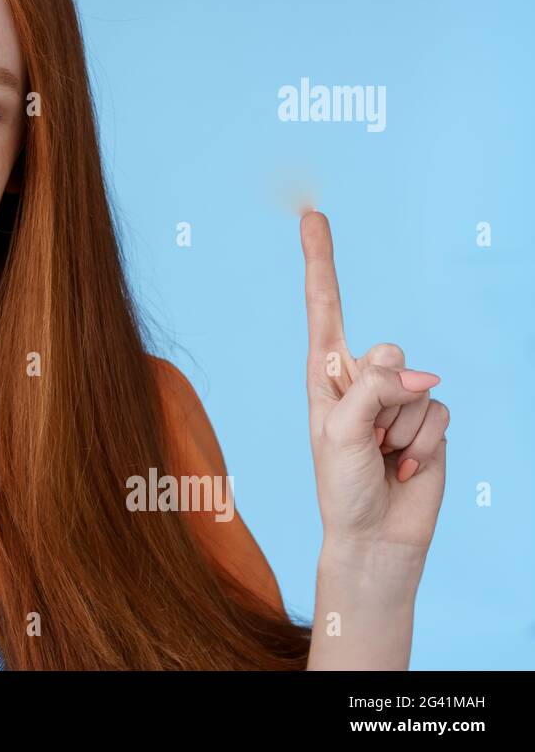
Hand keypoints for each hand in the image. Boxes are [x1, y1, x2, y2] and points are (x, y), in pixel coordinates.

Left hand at [300, 209, 448, 562]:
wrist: (375, 534)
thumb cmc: (341, 485)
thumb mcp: (340, 432)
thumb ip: (373, 390)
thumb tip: (420, 375)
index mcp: (325, 373)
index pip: (324, 308)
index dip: (320, 262)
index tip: (312, 216)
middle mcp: (360, 378)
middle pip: (387, 353)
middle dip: (384, 398)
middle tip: (368, 440)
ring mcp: (397, 398)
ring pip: (418, 387)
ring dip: (403, 430)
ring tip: (383, 457)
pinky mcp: (427, 419)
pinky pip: (439, 413)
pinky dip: (424, 445)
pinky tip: (405, 466)